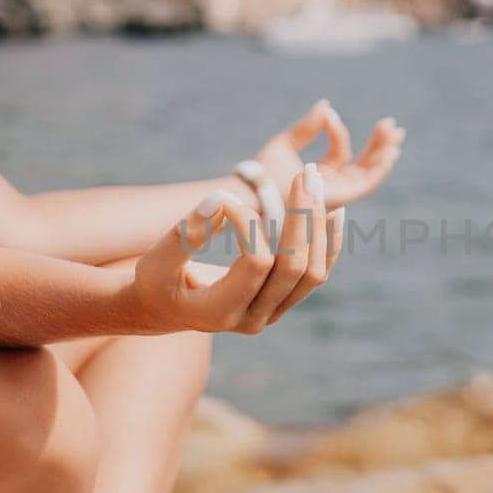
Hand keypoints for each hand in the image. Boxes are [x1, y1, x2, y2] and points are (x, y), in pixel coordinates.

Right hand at [129, 161, 345, 333]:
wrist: (164, 308)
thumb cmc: (156, 280)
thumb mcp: (157, 259)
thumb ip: (185, 233)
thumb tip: (221, 198)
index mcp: (222, 311)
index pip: (256, 263)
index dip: (249, 223)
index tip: (229, 196)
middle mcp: (253, 319)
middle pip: (294, 267)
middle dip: (302, 216)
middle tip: (305, 173)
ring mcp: (272, 313)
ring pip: (312, 272)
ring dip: (317, 224)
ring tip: (316, 182)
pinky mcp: (283, 301)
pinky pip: (316, 274)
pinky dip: (328, 244)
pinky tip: (335, 212)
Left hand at [254, 98, 404, 209]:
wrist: (256, 190)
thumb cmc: (264, 172)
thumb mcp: (286, 143)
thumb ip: (308, 127)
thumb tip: (326, 105)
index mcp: (319, 177)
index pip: (338, 153)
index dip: (337, 132)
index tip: (329, 115)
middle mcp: (331, 187)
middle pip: (362, 165)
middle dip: (378, 145)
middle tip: (391, 124)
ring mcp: (337, 194)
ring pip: (369, 174)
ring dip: (384, 152)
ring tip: (395, 132)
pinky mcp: (342, 198)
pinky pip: (367, 182)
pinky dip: (381, 166)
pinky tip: (390, 149)